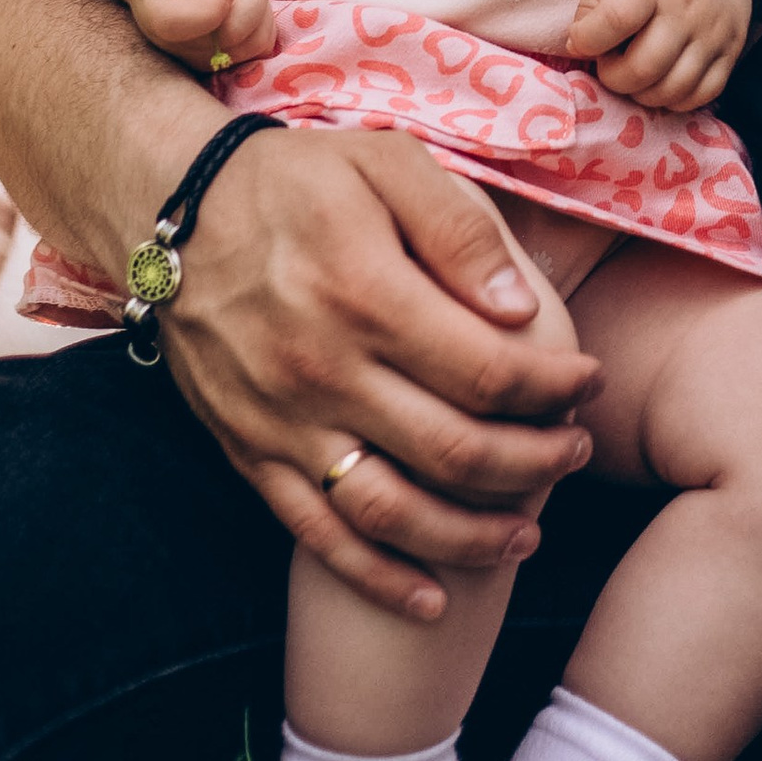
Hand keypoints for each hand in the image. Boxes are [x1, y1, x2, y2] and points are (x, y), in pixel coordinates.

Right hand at [112, 0, 276, 71]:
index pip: (173, 23)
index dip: (210, 9)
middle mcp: (169, 36)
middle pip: (226, 36)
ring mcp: (193, 51)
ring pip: (250, 43)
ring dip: (259, 7)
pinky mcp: (217, 56)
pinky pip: (259, 46)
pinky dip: (263, 20)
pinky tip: (243, 0)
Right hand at [162, 127, 602, 617]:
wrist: (173, 212)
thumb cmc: (297, 178)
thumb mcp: (385, 160)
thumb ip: (459, 230)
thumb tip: (522, 309)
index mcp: (366, 294)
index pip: (488, 371)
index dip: (554, 388)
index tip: (589, 383)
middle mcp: (324, 371)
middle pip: (455, 451)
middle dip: (535, 464)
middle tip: (574, 451)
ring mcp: (284, 423)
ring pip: (393, 512)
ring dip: (472, 537)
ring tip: (527, 532)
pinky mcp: (251, 454)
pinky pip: (320, 536)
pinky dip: (379, 580)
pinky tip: (433, 599)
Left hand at [561, 0, 753, 108]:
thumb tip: (577, 44)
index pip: (615, 20)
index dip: (588, 39)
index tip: (582, 38)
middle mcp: (686, 8)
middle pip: (643, 68)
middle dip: (612, 77)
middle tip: (609, 60)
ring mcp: (713, 32)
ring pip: (672, 90)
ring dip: (642, 93)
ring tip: (634, 70)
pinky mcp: (733, 48)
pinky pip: (704, 94)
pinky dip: (676, 99)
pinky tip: (662, 79)